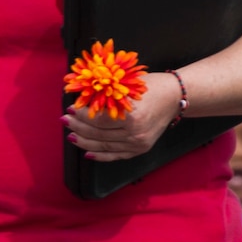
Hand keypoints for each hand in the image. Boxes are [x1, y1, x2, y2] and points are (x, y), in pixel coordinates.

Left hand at [64, 75, 178, 160]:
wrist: (175, 97)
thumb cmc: (151, 86)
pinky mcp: (140, 149)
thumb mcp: (127, 85)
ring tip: (72, 135)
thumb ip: (106, 96)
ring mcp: (138, 143)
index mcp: (132, 115)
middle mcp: (135, 133)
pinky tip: (87, 152)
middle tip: (66, 121)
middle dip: (78, 127)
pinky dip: (100, 155)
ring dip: (84, 141)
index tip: (70, 110)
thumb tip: (80, 102)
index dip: (81, 116)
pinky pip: (115, 155)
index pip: (98, 119)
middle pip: (98, 134)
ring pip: (104, 146)